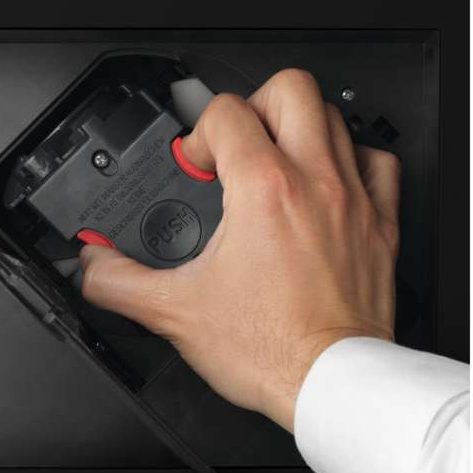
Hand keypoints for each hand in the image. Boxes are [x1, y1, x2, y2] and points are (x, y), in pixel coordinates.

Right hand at [79, 69, 400, 431]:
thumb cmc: (270, 350)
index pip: (225, 112)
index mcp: (262, 190)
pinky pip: (378, 162)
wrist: (331, 383)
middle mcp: (313, 182)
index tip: (195, 167)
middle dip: (253, 105)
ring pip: (334, 116)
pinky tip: (331, 181)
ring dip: (299, 127)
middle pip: (290, 89)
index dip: (198, 134)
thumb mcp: (175, 312)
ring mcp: (353, 199)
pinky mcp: (380, 225)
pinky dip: (353, 159)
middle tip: (238, 143)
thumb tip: (91, 264)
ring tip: (277, 159)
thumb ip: (118, 281)